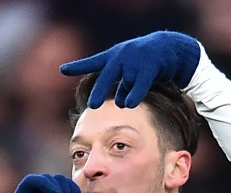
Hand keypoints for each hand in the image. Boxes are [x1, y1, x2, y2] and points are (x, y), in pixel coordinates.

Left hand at [60, 30, 200, 108]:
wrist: (168, 48)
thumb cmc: (145, 62)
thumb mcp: (129, 70)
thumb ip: (121, 85)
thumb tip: (119, 104)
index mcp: (113, 56)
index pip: (92, 62)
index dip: (77, 66)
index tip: (62, 69)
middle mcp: (121, 57)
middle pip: (107, 76)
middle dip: (100, 91)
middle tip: (92, 105)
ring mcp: (134, 60)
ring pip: (126, 84)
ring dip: (127, 96)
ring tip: (128, 102)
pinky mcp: (148, 66)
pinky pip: (138, 85)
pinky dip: (134, 95)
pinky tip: (131, 103)